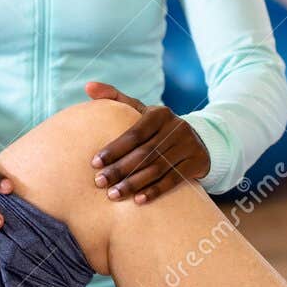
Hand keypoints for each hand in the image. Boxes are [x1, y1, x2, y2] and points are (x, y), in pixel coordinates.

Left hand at [83, 81, 209, 203]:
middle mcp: (176, 128)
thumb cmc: (158, 127)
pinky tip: (138, 201)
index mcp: (160, 113)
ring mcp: (188, 145)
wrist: (198, 140)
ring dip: (134, 183)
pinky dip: (155, 191)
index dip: (114, 149)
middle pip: (144, 153)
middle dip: (119, 169)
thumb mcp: (141, 111)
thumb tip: (88, 86)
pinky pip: (173, 180)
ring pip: (157, 168)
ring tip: (114, 195)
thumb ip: (115, 98)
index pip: (134, 134)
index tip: (95, 163)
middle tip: (100, 182)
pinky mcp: (196, 162)